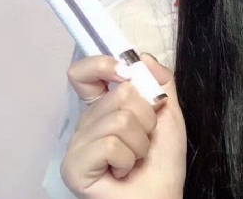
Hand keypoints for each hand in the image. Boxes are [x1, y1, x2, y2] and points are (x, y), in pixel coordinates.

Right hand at [60, 53, 186, 198]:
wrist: (161, 196)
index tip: (125, 72)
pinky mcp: (74, 167)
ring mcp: (77, 145)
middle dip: (146, 116)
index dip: (103, 65)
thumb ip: (160, 81)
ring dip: (140, 141)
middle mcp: (86, 123)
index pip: (83, 73)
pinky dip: (127, 158)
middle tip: (145, 138)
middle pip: (118, 94)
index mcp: (103, 107)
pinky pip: (109, 144)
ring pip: (119, 119)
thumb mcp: (168, 112)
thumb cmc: (162, 161)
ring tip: (135, 158)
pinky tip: (122, 171)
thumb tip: (141, 57)